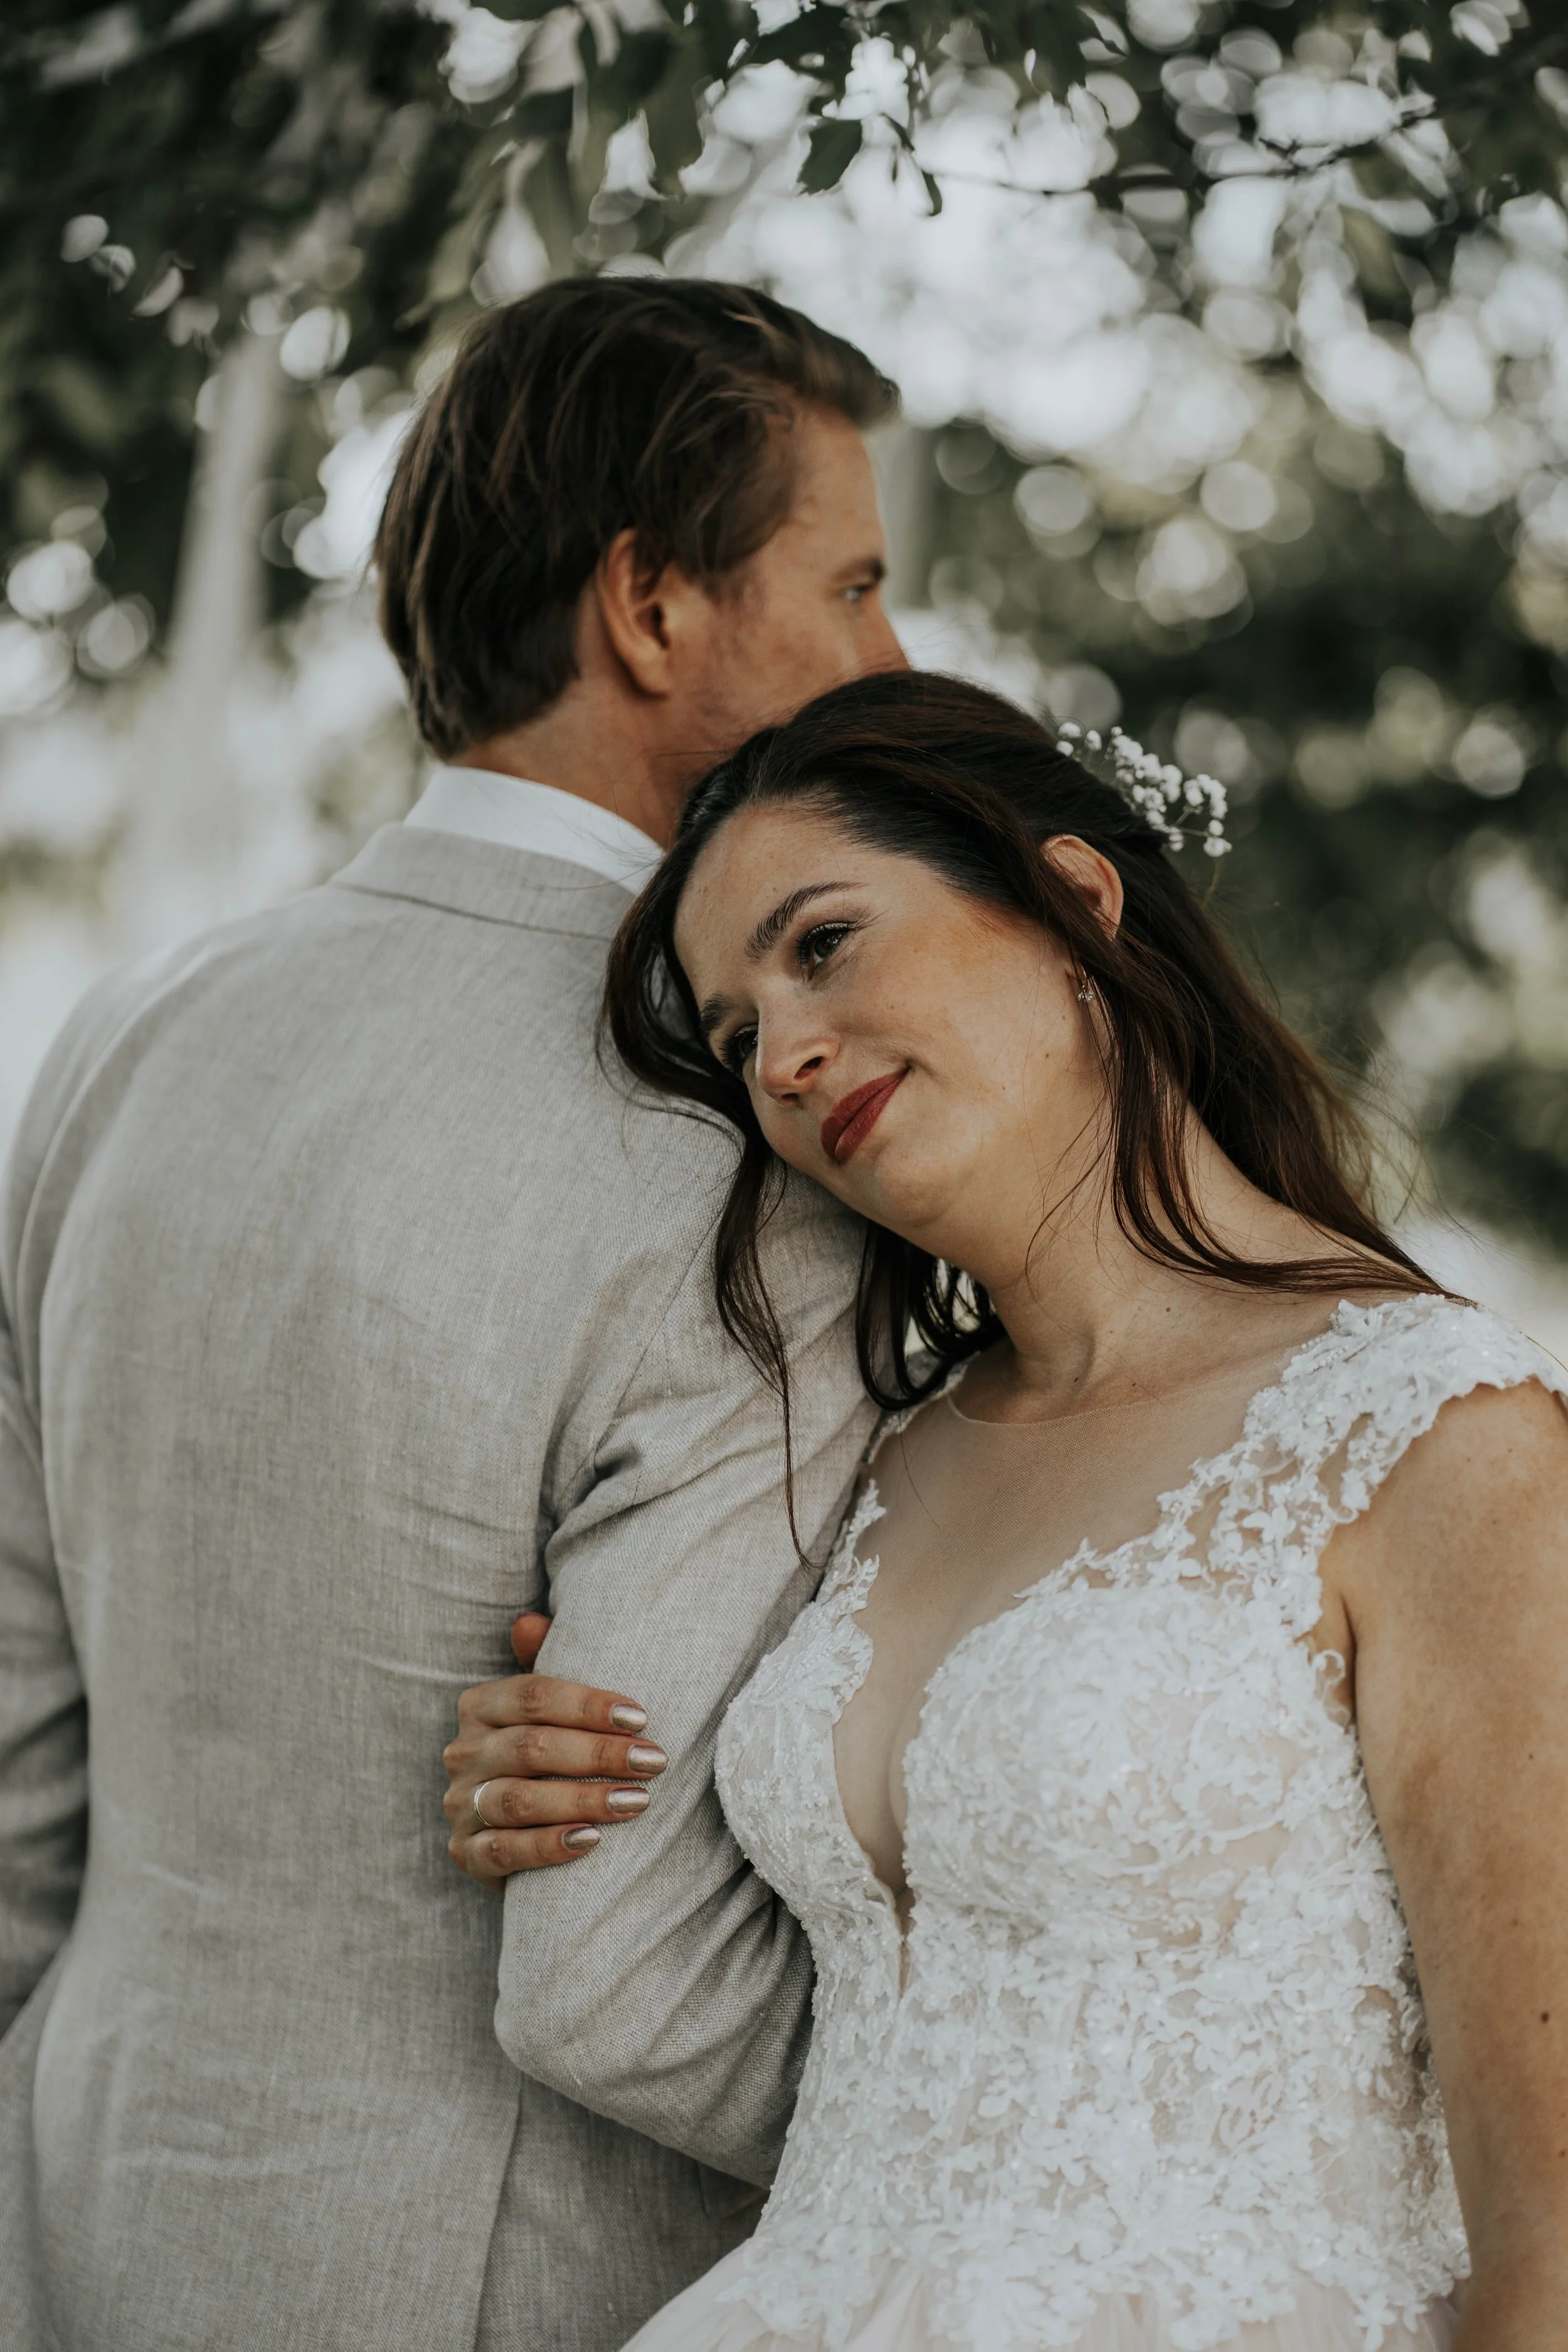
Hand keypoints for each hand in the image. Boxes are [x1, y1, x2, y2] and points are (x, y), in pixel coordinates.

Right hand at [443, 1613, 666, 1888]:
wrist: (521, 1827)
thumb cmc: (548, 1752)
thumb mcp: (550, 1707)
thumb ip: (546, 1663)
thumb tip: (528, 1623)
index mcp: (480, 1706)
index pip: (532, 1696)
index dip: (587, 1705)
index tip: (640, 1719)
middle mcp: (463, 1753)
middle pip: (531, 1748)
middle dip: (598, 1754)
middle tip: (654, 1762)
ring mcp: (460, 1805)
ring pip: (518, 1800)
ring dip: (582, 1800)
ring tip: (636, 1801)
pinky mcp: (464, 1853)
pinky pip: (503, 1851)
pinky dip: (549, 1846)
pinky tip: (593, 1841)